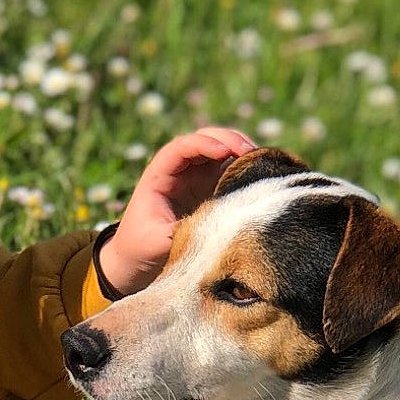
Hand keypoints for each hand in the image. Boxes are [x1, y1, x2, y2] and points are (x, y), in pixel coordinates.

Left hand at [96, 126, 254, 296]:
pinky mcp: (212, 187)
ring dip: (240, 150)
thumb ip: (185, 229)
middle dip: (227, 139)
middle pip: (205, 139)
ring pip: (221, 149)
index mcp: (159, 175)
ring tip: (261, 160)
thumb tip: (218, 221)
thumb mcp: (159, 241)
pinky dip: (246, 167)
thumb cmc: (141, 249)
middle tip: (249, 150)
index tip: (223, 152)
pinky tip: (262, 174)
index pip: (181, 147)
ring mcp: (197, 176)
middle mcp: (179, 169)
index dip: (203, 144)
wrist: (137, 260)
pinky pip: (231, 169)